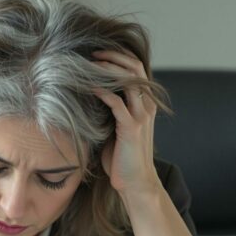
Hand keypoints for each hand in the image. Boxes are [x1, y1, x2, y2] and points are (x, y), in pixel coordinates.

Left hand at [92, 50, 160, 194]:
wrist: (135, 181)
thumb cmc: (122, 157)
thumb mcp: (117, 128)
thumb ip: (112, 111)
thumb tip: (90, 96)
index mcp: (145, 104)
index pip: (137, 69)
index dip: (119, 57)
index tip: (98, 53)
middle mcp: (146, 106)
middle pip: (135, 68)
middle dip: (114, 57)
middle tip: (93, 54)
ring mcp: (141, 116)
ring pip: (129, 80)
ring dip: (108, 69)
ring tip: (90, 65)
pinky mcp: (131, 128)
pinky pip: (117, 103)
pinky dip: (103, 92)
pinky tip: (89, 87)